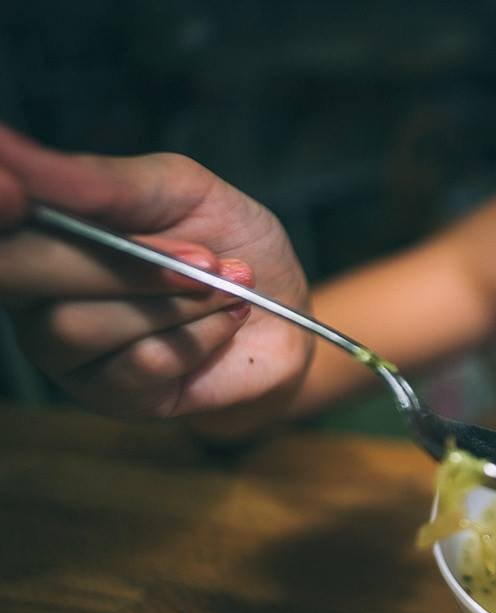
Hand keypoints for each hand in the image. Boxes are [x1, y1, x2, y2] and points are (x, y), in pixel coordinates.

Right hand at [0, 125, 312, 436]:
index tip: (18, 191)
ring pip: (77, 326)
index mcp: (41, 229)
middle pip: (21, 272)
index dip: (5, 197)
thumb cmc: (228, 244)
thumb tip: (12, 152)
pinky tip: (225, 324)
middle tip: (208, 258)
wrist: (285, 312)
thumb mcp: (176, 189)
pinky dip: (196, 337)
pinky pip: (137, 364)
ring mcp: (64, 350)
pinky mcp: (110, 395)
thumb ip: (98, 181)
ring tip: (227, 288)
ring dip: (174, 304)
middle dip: (123, 262)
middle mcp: (34, 291)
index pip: (3, 218)